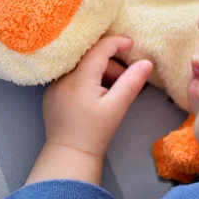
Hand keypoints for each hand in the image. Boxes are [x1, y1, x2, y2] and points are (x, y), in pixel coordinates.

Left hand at [26, 36, 152, 185]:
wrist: (69, 156)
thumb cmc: (95, 133)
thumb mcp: (117, 108)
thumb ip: (131, 82)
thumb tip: (147, 62)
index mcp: (78, 79)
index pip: (98, 49)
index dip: (117, 42)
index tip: (132, 45)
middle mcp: (62, 77)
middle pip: (89, 55)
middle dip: (110, 61)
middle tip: (124, 77)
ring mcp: (54, 84)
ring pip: (81, 64)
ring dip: (99, 69)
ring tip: (112, 88)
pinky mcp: (52, 92)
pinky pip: (72, 74)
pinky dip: (88, 76)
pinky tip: (97, 93)